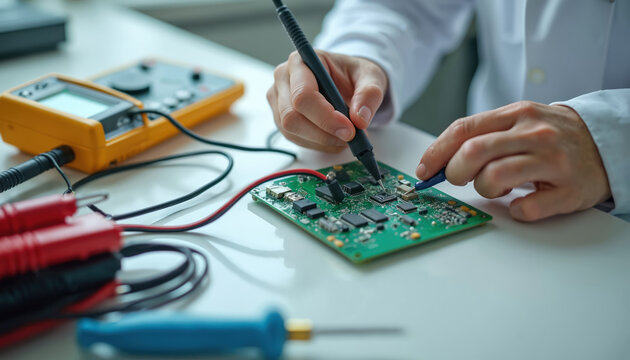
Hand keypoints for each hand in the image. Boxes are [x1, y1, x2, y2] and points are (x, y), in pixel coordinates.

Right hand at [266, 50, 387, 151]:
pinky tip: (334, 138)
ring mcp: (278, 100)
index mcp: (301, 61)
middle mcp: (283, 79)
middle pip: (291, 116)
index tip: (349, 129)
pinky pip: (294, 138)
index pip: (303, 94)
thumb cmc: (353, 75)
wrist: (346, 82)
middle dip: (323, 133)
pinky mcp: (280, 117)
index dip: (325, 117)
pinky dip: (317, 144)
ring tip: (345, 136)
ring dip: (321, 140)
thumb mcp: (371, 77)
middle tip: (350, 137)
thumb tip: (360, 118)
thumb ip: (369, 94)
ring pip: (291, 131)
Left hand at [416, 101, 610, 221]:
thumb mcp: (518, 123)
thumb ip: (482, 136)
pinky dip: (515, 210)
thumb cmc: (550, 137)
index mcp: (515, 115)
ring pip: (495, 177)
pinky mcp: (569, 189)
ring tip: (495, 188)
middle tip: (458, 180)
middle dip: (454, 172)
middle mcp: (533, 134)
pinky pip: (528, 207)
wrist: (605, 143)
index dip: (436, 152)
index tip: (425, 170)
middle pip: (474, 152)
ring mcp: (552, 160)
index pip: (463, 129)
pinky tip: (520, 204)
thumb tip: (438, 162)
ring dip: (484, 190)